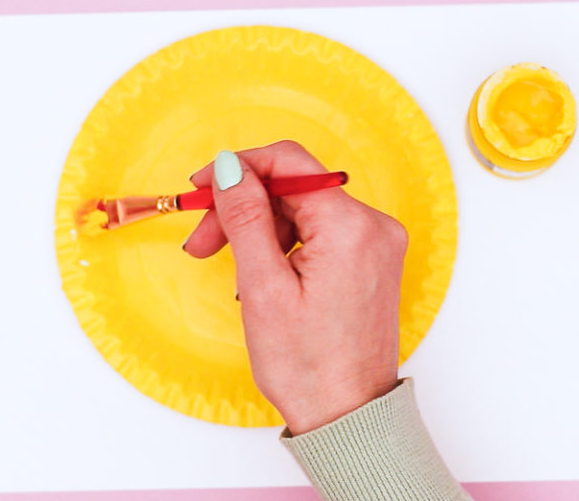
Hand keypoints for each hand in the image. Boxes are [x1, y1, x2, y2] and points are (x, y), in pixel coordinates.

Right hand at [182, 141, 407, 434]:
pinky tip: (262, 276)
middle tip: (202, 242)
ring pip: (303, 210)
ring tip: (230, 271)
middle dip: (243, 208)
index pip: (289, 161)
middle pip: (293, 187)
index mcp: (351, 227)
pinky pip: (319, 232)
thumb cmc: (309, 367)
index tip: (203, 186)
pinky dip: (284, 245)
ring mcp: (376, 244)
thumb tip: (230, 168)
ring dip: (259, 229)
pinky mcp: (371, 260)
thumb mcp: (263, 287)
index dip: (239, 167)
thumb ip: (246, 217)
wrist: (348, 418)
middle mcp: (374, 226)